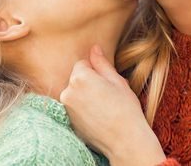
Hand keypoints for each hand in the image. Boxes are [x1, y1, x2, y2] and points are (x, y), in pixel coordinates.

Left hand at [60, 45, 165, 165]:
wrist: (125, 140)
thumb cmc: (125, 109)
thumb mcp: (117, 81)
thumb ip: (102, 63)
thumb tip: (94, 49)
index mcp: (80, 78)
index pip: (83, 64)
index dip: (97, 71)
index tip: (108, 83)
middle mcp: (67, 92)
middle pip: (77, 79)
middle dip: (89, 83)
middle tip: (107, 96)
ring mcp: (65, 108)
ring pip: (75, 93)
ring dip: (85, 96)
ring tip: (103, 107)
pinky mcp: (67, 121)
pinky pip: (74, 108)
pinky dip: (82, 109)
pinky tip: (97, 117)